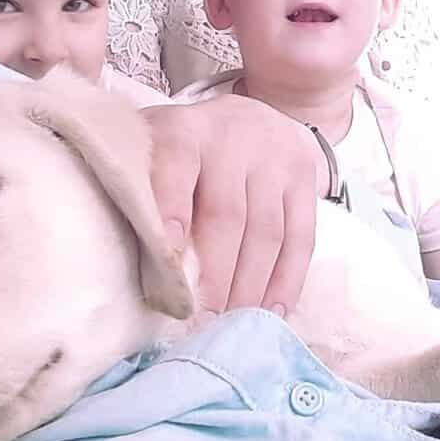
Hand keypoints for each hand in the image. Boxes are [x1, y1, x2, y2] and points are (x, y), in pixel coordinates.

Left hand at [141, 95, 318, 313]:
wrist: (250, 116)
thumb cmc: (184, 151)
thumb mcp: (154, 153)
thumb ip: (141, 195)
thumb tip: (134, 266)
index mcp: (183, 131)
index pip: (177, 168)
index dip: (172, 210)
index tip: (169, 255)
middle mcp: (232, 137)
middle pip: (227, 213)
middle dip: (215, 273)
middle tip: (203, 319)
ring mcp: (275, 156)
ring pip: (266, 231)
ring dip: (251, 285)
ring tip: (235, 323)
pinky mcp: (305, 177)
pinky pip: (301, 237)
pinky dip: (287, 280)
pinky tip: (273, 311)